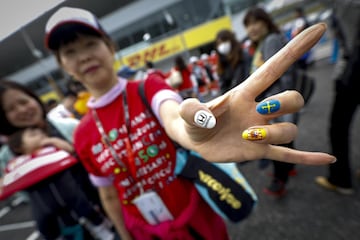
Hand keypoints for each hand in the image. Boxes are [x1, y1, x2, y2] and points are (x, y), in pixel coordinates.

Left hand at [178, 23, 334, 164]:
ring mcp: (261, 131)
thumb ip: (191, 110)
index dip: (293, 50)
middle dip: (284, 103)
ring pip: (288, 130)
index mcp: (244, 94)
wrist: (196, 139)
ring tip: (248, 137)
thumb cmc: (195, 119)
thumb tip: (203, 115)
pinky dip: (306, 157)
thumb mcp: (189, 113)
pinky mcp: (259, 151)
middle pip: (291, 99)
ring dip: (273, 134)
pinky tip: (327, 159)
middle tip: (261, 110)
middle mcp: (258, 110)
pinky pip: (287, 155)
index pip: (273, 68)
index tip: (315, 30)